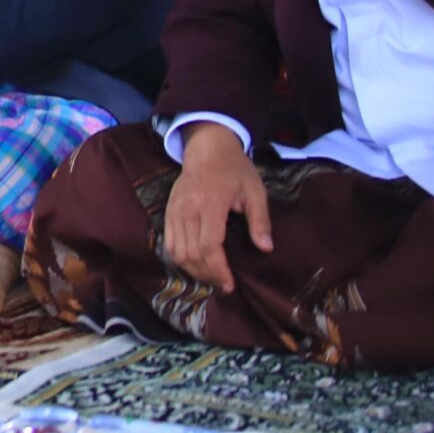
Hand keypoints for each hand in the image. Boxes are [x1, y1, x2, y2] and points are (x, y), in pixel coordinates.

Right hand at [162, 123, 272, 291]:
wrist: (207, 147)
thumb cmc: (235, 169)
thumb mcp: (255, 191)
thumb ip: (260, 220)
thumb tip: (265, 248)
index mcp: (211, 203)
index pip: (209, 245)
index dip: (218, 270)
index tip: (230, 284)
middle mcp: (188, 208)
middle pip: (192, 253)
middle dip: (208, 275)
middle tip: (223, 285)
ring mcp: (175, 210)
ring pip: (178, 252)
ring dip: (194, 270)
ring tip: (211, 277)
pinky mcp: (168, 211)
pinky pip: (169, 243)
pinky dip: (180, 259)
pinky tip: (195, 265)